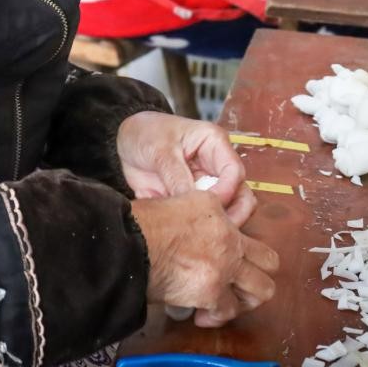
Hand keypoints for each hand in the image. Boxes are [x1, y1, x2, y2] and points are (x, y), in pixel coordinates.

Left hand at [117, 111, 255, 226]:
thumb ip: (176, 175)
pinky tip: (177, 233)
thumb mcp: (159, 149)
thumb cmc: (146, 132)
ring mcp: (207, 186)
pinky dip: (194, 230)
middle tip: (209, 228)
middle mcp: (216, 167)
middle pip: (241, 196)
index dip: (226, 192)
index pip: (234, 172)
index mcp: (214, 144)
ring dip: (213, 225)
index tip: (210, 206)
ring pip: (227, 212)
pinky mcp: (193, 202)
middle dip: (231, 215)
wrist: (126, 141)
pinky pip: (201, 221)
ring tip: (193, 233)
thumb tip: (192, 203)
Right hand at [131, 191, 279, 326]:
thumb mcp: (172, 204)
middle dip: (256, 274)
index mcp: (216, 210)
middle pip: (269, 260)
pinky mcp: (213, 292)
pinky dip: (216, 316)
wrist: (129, 243)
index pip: (242, 228)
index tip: (225, 257)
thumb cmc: (139, 224)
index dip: (237, 247)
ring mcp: (225, 266)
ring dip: (245, 298)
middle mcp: (228, 238)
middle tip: (239, 282)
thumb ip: (192, 215)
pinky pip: (228, 311)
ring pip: (262, 289)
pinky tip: (202, 314)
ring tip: (226, 301)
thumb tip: (191, 230)